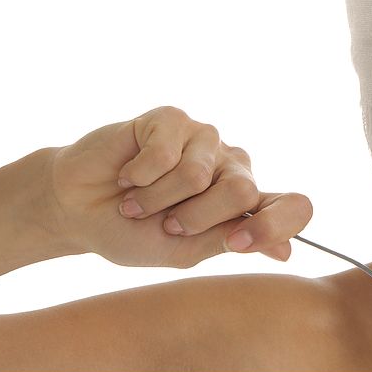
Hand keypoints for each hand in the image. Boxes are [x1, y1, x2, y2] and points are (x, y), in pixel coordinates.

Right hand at [45, 106, 312, 267]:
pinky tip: (127, 174)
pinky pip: (166, 154)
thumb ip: (230, 243)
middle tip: (164, 222)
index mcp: (245, 203)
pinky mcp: (173, 119)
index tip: (236, 244)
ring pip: (199, 175)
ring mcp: (206, 139)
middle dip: (193, 219)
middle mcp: (233, 166)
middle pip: (242, 192)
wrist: (77, 211)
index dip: (275, 226)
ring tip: (138, 201)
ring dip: (157, 200)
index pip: (294, 206)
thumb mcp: (183, 252)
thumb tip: (286, 251)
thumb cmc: (132, 233)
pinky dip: (138, 176)